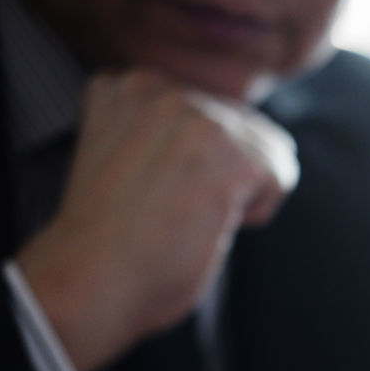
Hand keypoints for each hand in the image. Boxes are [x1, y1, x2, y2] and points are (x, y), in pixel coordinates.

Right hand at [15, 69, 295, 370]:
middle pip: (249, 128)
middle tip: (176, 213)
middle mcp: (158, 88)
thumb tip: (250, 138)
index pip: (217, 113)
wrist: (89, 283)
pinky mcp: (222, 151)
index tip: (162, 196)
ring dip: (244, 194)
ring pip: (269, 150)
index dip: (208, 167)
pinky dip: (259, 210)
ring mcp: (190, 114)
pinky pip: (280, 174)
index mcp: (129, 87)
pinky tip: (208, 224)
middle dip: (231, 176)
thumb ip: (173, 133)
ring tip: (188, 217)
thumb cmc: (115, 243)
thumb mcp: (134, 159)